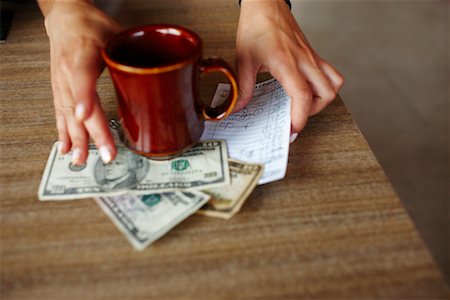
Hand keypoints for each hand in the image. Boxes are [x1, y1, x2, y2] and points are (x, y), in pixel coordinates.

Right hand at [43, 1, 121, 163]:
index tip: (86, 115)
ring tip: (82, 160)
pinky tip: (66, 148)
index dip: (84, 96)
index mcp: (83, 54)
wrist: (65, 20)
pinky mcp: (59, 90)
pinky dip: (64, 133)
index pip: (82, 76)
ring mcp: (62, 83)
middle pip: (79, 106)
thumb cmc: (90, 26)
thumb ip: (136, 53)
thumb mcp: (117, 33)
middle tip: (106, 154)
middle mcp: (68, 71)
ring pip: (68, 115)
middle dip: (92, 133)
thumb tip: (164, 72)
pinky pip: (60, 115)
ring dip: (77, 140)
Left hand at [235, 0, 343, 133]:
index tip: (291, 129)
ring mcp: (311, 57)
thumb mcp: (243, 59)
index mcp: (285, 62)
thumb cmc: (256, 26)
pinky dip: (325, 87)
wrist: (266, 4)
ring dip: (323, 100)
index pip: (301, 95)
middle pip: (326, 94)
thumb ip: (242, 88)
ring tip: (304, 105)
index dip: (299, 117)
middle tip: (294, 117)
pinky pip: (330, 74)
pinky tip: (308, 90)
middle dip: (312, 113)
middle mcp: (303, 60)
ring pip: (334, 84)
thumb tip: (239, 107)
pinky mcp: (313, 55)